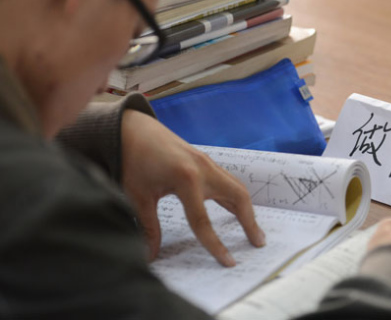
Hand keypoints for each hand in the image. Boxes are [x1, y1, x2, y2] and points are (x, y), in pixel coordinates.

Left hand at [120, 110, 264, 266]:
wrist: (131, 128)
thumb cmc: (132, 160)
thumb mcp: (137, 196)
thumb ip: (148, 227)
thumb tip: (150, 256)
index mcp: (186, 179)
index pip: (203, 220)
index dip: (216, 245)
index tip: (228, 262)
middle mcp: (203, 169)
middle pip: (238, 196)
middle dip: (250, 221)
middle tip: (258, 243)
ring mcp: (206, 163)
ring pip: (236, 187)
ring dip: (246, 209)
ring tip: (252, 231)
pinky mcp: (204, 161)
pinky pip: (226, 181)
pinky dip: (235, 198)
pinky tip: (235, 211)